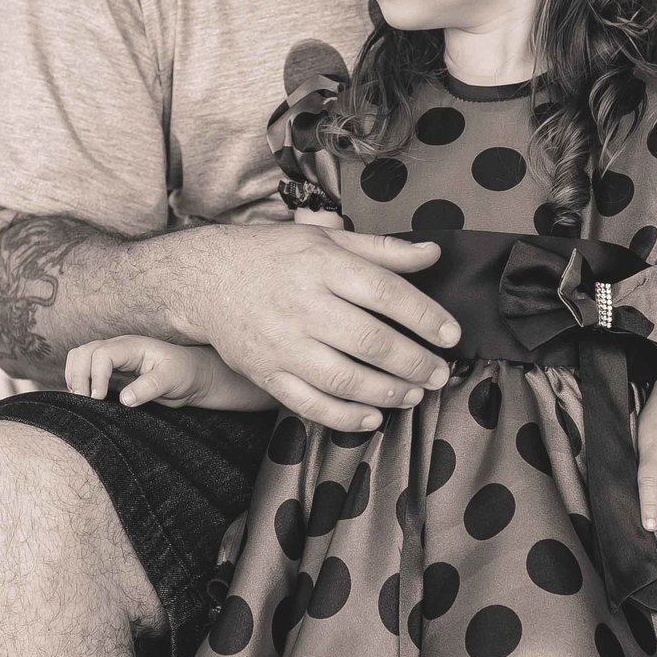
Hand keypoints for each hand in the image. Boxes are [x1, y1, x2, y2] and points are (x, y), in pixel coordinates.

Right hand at [65, 336, 217, 407]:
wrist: (192, 377)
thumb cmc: (186, 373)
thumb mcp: (173, 379)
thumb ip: (149, 387)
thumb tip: (124, 399)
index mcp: (132, 347)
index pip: (102, 354)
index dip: (96, 376)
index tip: (99, 398)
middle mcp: (118, 349)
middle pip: (83, 352)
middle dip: (78, 375)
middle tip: (83, 401)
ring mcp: (113, 360)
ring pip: (80, 359)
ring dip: (74, 377)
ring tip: (81, 400)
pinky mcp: (111, 373)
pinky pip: (85, 371)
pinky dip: (78, 382)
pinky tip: (83, 399)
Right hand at [174, 222, 460, 432]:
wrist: (205, 280)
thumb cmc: (274, 256)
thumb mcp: (326, 239)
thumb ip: (382, 250)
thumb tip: (432, 253)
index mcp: (322, 265)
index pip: (384, 292)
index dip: (424, 316)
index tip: (451, 335)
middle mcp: (302, 304)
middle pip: (370, 341)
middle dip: (413, 363)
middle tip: (438, 374)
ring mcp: (282, 343)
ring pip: (344, 378)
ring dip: (387, 392)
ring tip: (413, 395)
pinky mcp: (265, 372)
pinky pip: (309, 403)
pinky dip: (344, 416)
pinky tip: (371, 417)